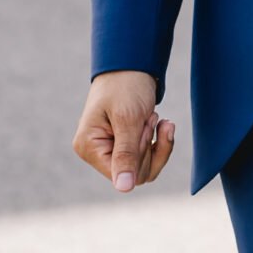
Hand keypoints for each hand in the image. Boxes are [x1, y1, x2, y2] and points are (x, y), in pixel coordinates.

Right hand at [73, 70, 174, 193]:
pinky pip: (148, 159)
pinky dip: (159, 142)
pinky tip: (163, 123)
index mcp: (89, 146)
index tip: (144, 125)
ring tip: (154, 116)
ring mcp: (110, 150)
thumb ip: (126, 155)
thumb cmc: (126, 86)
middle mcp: (96, 152)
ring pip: (145, 168)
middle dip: (149, 146)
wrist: (132, 64)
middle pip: (136, 174)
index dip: (140, 154)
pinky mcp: (124, 145)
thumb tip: (124, 188)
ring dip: (156, 143)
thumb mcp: (128, 119)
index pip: (122, 173)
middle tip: (149, 117)